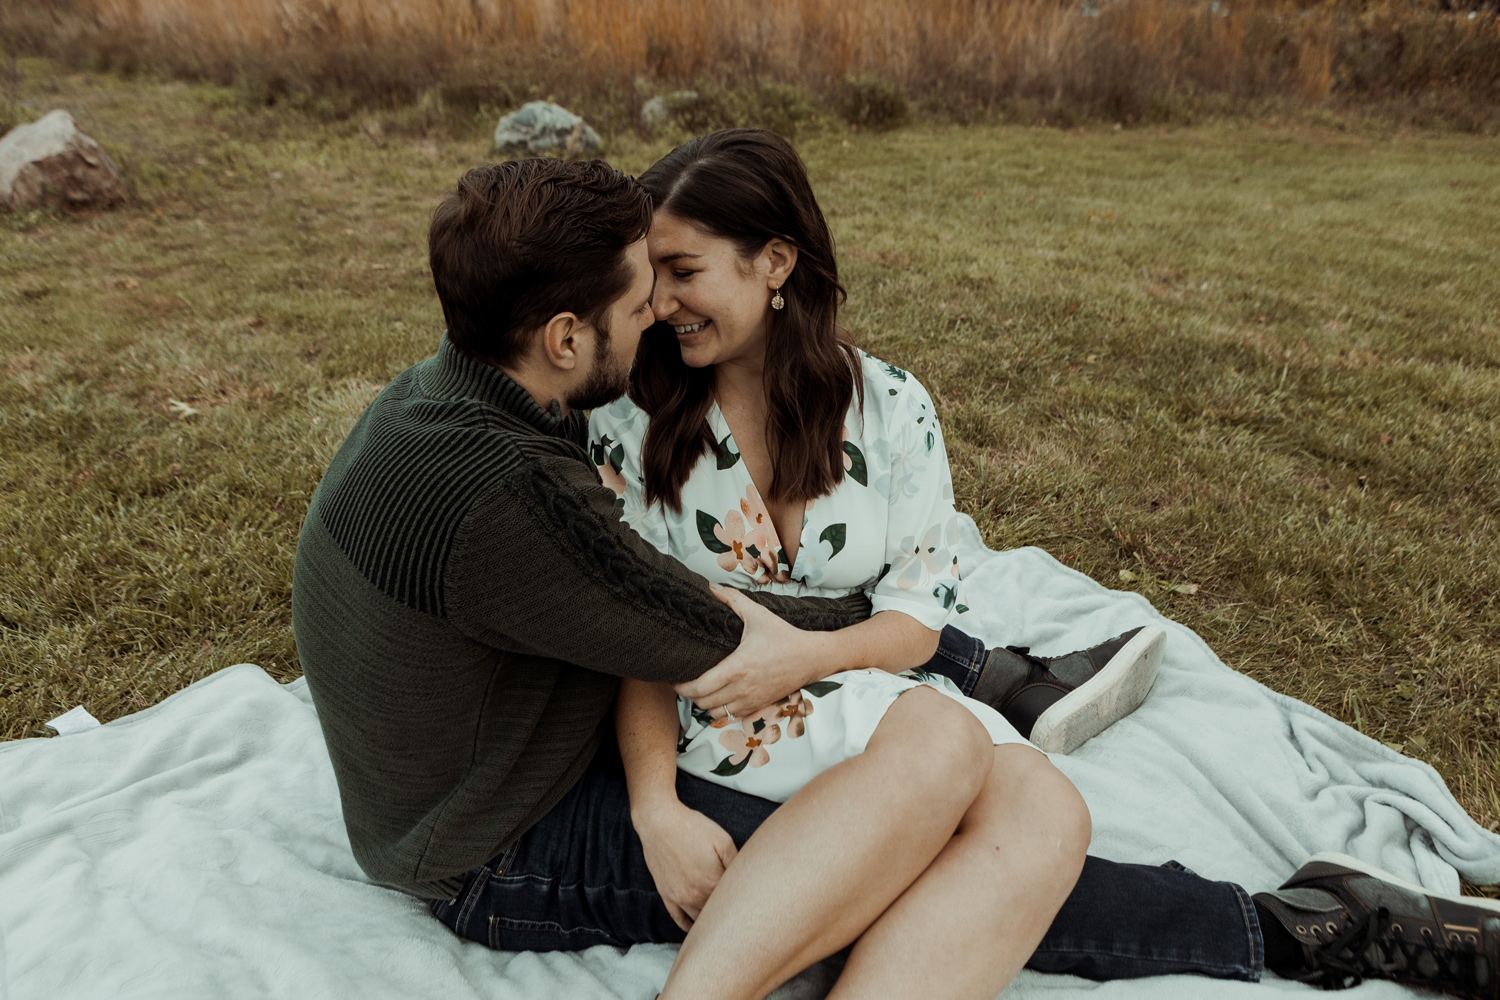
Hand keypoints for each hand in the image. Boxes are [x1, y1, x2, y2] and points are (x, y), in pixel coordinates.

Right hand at [633, 798, 738, 931]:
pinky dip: (689, 926)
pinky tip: (697, 928)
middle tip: (742, 919)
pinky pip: (679, 919)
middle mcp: (696, 896)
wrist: (659, 822)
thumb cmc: (693, 828)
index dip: (744, 904)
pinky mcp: (667, 895)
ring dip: (711, 924)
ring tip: (724, 927)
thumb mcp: (723, 841)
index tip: (753, 906)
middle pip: (718, 915)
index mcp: (713, 883)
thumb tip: (748, 880)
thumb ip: (737, 863)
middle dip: (730, 916)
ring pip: (699, 920)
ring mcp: (680, 898)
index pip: (733, 903)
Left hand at [676, 585, 833, 720]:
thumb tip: (711, 587)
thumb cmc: (784, 636)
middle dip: (689, 694)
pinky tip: (719, 695)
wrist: (811, 658)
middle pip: (702, 703)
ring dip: (704, 703)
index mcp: (737, 668)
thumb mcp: (758, 614)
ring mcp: (751, 700)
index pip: (699, 688)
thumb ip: (732, 599)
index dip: (682, 686)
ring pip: (715, 713)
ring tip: (701, 689)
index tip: (676, 677)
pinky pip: (731, 716)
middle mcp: (742, 688)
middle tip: (685, 681)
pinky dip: (720, 709)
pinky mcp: (758, 706)